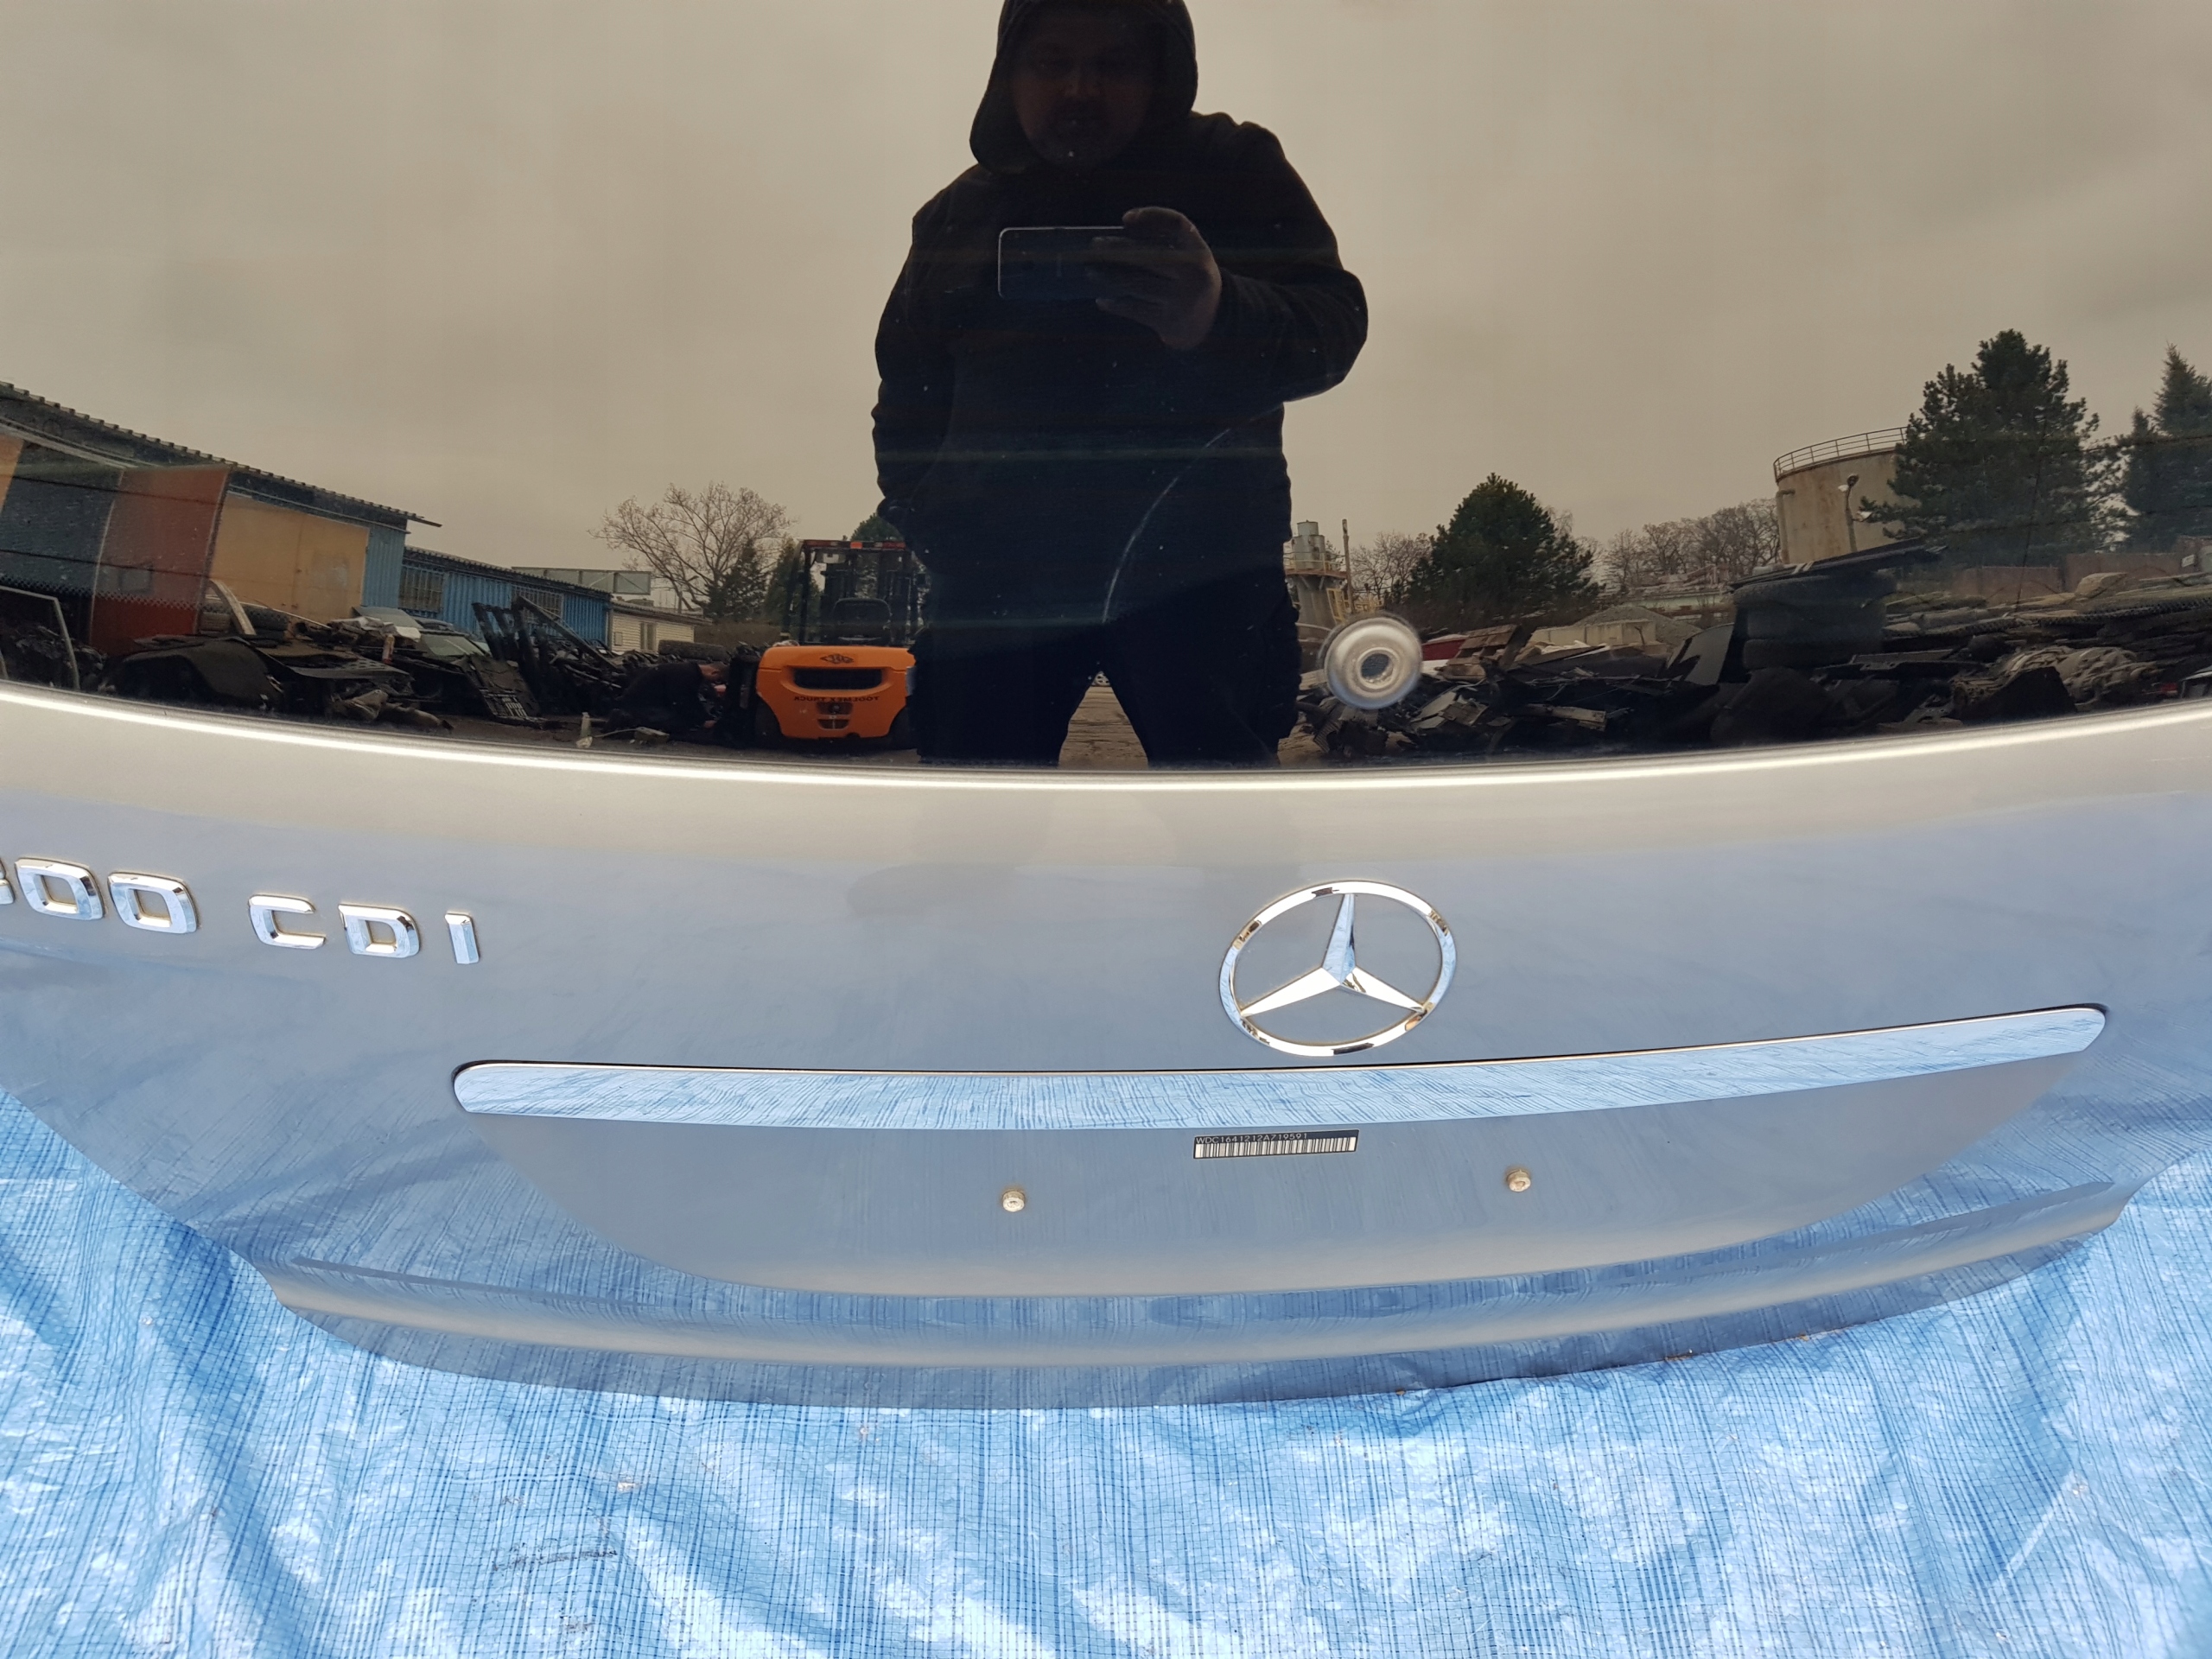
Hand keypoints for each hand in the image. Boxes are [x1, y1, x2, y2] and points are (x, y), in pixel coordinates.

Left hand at [1090, 207, 1221, 350]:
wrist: (1213, 320)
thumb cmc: (1190, 278)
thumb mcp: (1190, 256)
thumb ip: (1166, 243)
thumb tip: (1120, 237)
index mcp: (1198, 252)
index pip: (1177, 224)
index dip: (1152, 216)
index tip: (1126, 219)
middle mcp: (1192, 274)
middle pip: (1148, 256)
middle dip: (1117, 250)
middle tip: (1094, 246)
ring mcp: (1181, 299)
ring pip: (1136, 284)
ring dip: (1110, 277)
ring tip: (1091, 271)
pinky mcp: (1169, 321)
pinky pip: (1135, 309)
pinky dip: (1116, 304)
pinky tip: (1103, 300)